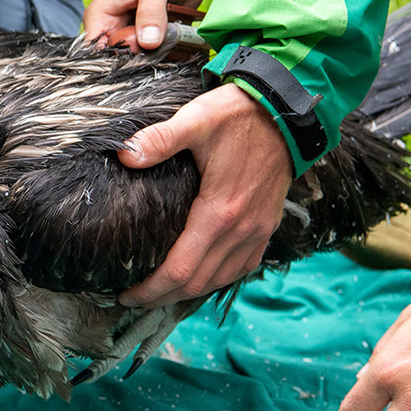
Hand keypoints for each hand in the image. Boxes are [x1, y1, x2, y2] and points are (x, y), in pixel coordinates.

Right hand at [83, 0, 223, 49]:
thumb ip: (150, 11)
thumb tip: (148, 42)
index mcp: (101, 14)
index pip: (94, 48)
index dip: (111, 59)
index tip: (134, 60)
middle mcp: (113, 28)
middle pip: (116, 59)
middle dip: (136, 62)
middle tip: (157, 54)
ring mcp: (132, 36)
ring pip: (136, 61)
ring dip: (153, 61)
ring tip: (170, 49)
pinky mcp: (150, 41)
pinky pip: (153, 58)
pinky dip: (165, 58)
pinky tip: (177, 51)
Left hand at [118, 84, 290, 307]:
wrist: (287, 111)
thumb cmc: (239, 116)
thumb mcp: (196, 120)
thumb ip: (159, 139)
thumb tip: (124, 155)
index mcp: (220, 212)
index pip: (180, 270)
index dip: (151, 289)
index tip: (126, 294)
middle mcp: (242, 230)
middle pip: (197, 283)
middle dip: (162, 297)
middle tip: (132, 299)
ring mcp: (257, 231)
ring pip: (219, 280)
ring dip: (187, 292)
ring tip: (158, 293)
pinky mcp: (266, 227)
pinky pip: (240, 267)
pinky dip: (215, 279)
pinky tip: (197, 277)